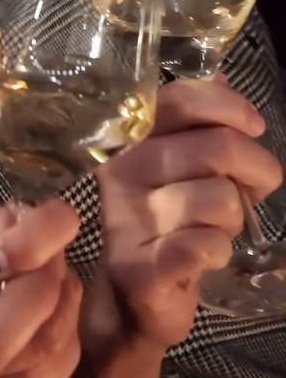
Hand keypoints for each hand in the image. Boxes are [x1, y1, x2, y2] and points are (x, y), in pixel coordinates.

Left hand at [0, 198, 81, 377]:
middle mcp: (49, 261)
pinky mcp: (65, 347)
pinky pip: (54, 369)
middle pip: (47, 292)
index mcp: (14, 227)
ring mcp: (63, 305)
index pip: (55, 220)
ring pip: (54, 338)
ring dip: (2, 360)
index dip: (36, 243)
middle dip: (0, 334)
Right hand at [85, 74, 283, 354]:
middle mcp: (122, 173)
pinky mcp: (139, 269)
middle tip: (254, 190)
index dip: (228, 107)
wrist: (133, 303)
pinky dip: (220, 249)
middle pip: (217, 149)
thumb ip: (198, 123)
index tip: (254, 128)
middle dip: (257, 169)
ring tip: (216, 229)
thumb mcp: (179, 167)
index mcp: (131, 140)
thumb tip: (219, 74)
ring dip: (234, 218)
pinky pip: (206, 244)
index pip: (181, 101)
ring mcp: (126, 221)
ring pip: (220, 199)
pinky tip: (206, 254)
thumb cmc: (165, 226)